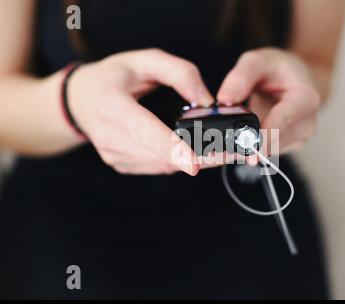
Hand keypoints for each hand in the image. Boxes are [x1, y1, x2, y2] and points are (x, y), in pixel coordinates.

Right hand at [67, 49, 213, 175]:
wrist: (79, 100)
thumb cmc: (113, 77)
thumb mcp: (144, 60)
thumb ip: (179, 72)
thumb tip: (206, 100)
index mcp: (112, 105)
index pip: (143, 130)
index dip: (170, 148)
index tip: (193, 163)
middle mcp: (110, 135)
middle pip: (160, 155)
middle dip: (199, 157)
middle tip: (231, 152)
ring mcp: (113, 154)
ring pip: (162, 165)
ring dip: (192, 161)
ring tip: (217, 150)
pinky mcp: (120, 164)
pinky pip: (156, 167)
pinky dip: (177, 161)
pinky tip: (189, 150)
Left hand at [217, 48, 320, 154]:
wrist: (295, 80)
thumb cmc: (279, 69)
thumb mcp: (257, 61)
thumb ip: (240, 77)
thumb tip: (225, 99)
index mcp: (305, 99)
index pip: (283, 121)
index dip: (263, 137)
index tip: (246, 151)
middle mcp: (305, 123)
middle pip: (272, 141)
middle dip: (243, 144)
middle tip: (215, 148)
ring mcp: (298, 138)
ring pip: (265, 151)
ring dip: (242, 148)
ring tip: (220, 141)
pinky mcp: (286, 147)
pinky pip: (262, 152)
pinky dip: (245, 148)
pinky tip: (234, 139)